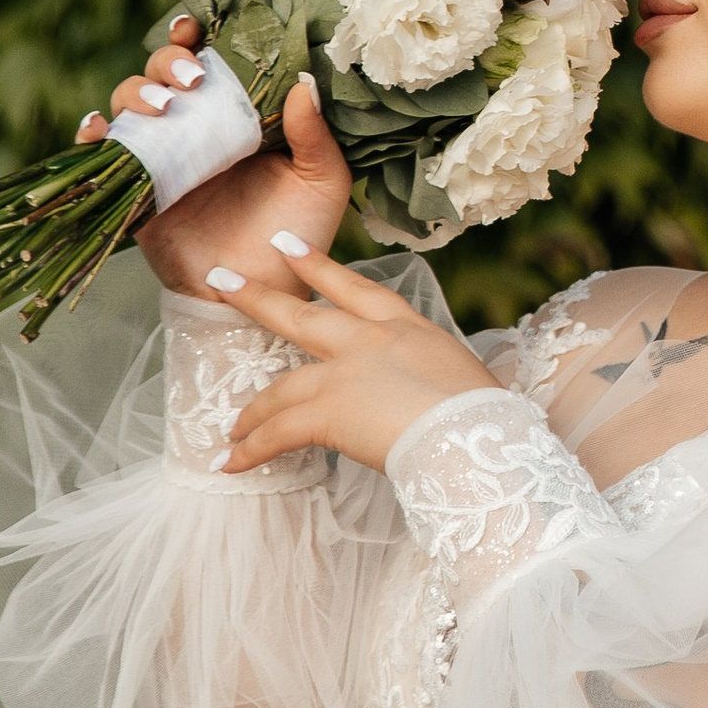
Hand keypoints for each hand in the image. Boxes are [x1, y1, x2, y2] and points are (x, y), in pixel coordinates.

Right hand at [85, 16, 352, 301]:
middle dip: (165, 62)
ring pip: (130, 104)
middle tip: (191, 80)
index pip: (209, 62)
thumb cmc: (296, 237)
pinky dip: (94, 135)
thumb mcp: (321, 182)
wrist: (260, 296)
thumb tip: (303, 81)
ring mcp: (164, 157)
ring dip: (135, 92)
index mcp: (238, 117)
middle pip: (161, 74)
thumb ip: (314, 134)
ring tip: (161, 107)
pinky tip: (100, 129)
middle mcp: (196, 129)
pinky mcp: (139, 190)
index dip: (194, 36)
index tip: (195, 26)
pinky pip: (105, 155)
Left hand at [219, 242, 503, 476]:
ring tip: (232, 427)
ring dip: (251, 411)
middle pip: (301, 315)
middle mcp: (370, 340)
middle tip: (221, 279)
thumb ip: (428, 375)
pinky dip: (252, 451)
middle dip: (257, 297)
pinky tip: (232, 463)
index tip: (286, 245)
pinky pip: (277, 433)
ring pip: (280, 387)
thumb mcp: (460, 376)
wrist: (477, 436)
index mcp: (407, 327)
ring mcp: (344, 373)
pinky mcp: (328, 411)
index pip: (357, 288)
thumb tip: (425, 395)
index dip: (319, 266)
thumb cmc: (486, 416)